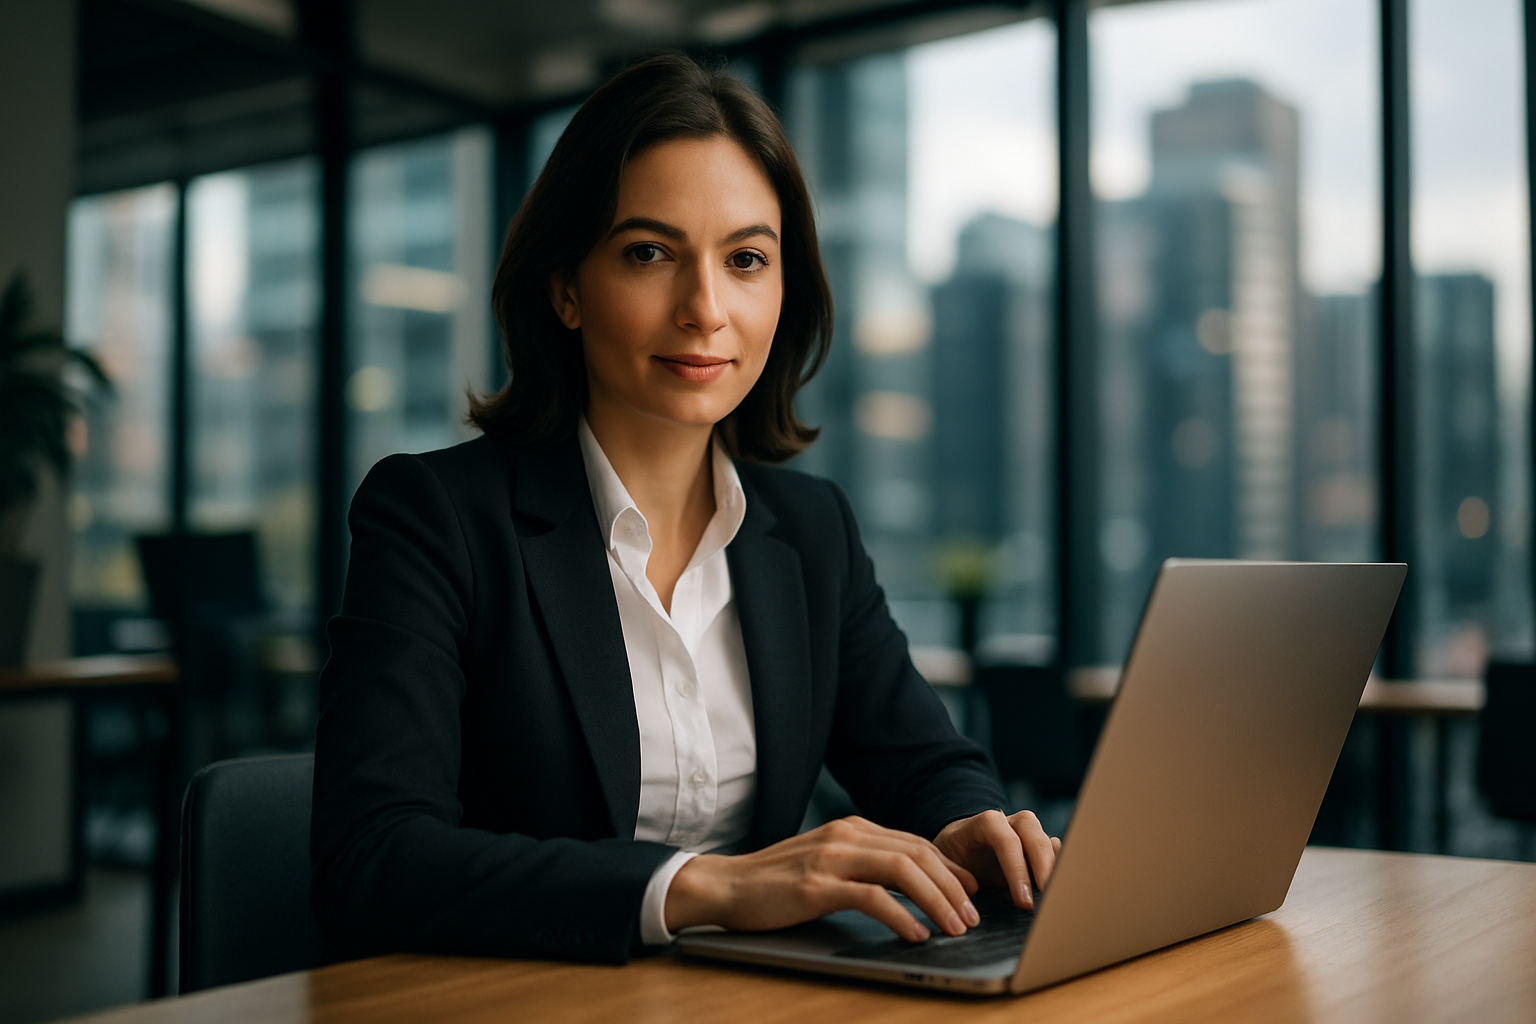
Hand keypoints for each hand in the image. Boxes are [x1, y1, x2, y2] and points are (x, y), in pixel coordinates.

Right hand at [664, 816, 980, 941]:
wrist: (726, 885)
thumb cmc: (777, 883)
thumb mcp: (827, 864)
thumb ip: (864, 866)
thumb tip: (910, 886)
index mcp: (853, 828)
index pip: (915, 843)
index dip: (949, 868)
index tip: (971, 893)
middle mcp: (847, 835)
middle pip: (917, 854)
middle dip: (953, 886)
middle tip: (973, 916)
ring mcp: (832, 857)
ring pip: (903, 871)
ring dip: (937, 901)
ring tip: (956, 927)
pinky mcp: (818, 885)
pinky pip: (872, 897)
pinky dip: (902, 916)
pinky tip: (916, 935)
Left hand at [933, 809, 1060, 909]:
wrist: (959, 846)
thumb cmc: (953, 856)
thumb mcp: (947, 864)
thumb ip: (956, 876)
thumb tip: (971, 894)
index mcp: (984, 824)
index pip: (1005, 840)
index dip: (1017, 870)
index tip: (1023, 902)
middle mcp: (1010, 823)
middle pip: (1033, 837)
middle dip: (1044, 869)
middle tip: (1048, 900)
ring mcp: (1026, 832)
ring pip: (1048, 843)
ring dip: (1055, 870)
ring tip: (1057, 897)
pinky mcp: (1037, 845)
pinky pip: (1055, 852)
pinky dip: (1060, 868)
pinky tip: (1062, 887)